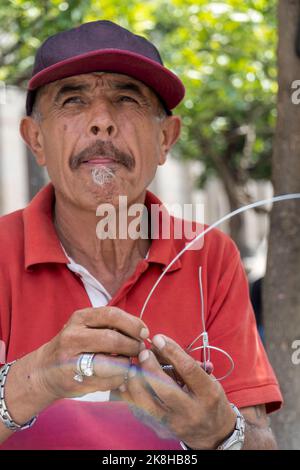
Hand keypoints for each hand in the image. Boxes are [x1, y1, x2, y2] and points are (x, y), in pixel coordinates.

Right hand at [34, 306, 148, 399]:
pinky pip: (107, 381)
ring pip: (110, 363)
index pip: (112, 315)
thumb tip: (142, 331)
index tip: (144, 333)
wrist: (44, 371)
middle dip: (132, 345)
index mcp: (80, 318)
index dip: (133, 323)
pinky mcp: (74, 380)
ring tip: (129, 363)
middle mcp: (72, 336)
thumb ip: (110, 325)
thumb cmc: (75, 346)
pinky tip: (118, 375)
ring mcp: (71, 359)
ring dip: (127, 364)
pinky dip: (119, 379)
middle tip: (139, 350)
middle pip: (112, 339)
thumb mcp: (87, 327)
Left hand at [119, 334, 235, 449]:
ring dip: (136, 381)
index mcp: (208, 393)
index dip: (171, 351)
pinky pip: (140, 412)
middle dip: (150, 367)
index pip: (188, 369)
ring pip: (148, 403)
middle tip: (143, 353)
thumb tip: (158, 346)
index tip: (158, 338)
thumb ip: (184, 363)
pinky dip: (131, 395)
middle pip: (165, 388)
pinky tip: (128, 382)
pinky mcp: (161, 430)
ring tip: (133, 367)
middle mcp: (192, 411)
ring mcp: (175, 423)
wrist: (213, 432)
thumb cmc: (209, 398)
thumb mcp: (207, 378)